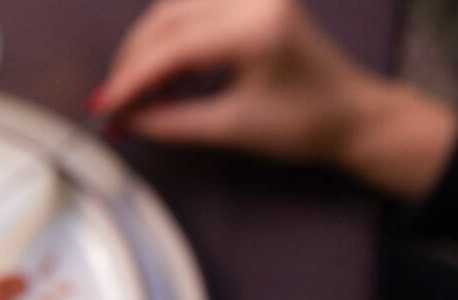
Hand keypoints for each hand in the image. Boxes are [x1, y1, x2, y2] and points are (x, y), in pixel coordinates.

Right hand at [96, 0, 457, 199]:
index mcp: (254, 29)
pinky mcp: (252, 1)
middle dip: (134, 62)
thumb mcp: (233, 129)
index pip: (173, 48)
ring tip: (139, 95)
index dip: (131, 80)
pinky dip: (171, 41)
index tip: (104, 107)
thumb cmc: (306, 125)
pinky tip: (167, 77)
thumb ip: (173, 122)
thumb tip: (125, 121)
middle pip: (167, 19)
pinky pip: (194, 12)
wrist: (353, 115)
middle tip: (112, 103)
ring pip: (175, 11)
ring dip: (149, 50)